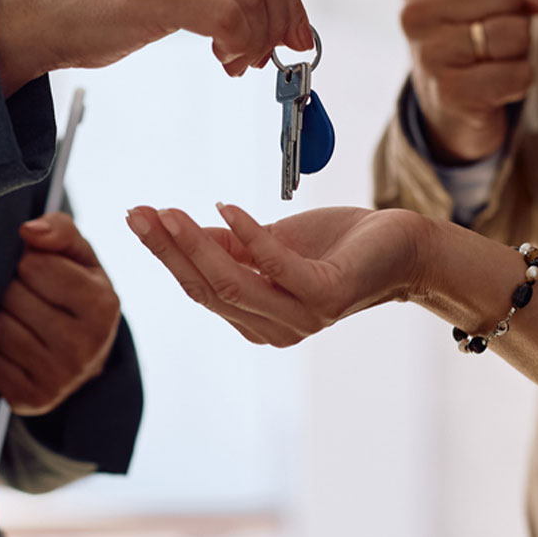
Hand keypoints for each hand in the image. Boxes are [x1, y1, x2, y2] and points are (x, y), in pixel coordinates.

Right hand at [0, 0, 313, 93]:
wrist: (30, 14)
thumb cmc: (93, 0)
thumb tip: (270, 9)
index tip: (295, 32)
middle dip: (281, 20)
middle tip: (270, 55)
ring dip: (258, 39)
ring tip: (237, 61)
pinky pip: (227, 18)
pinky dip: (239, 45)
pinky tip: (224, 59)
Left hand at [0, 213, 121, 415]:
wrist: (89, 356)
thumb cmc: (80, 297)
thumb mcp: (80, 258)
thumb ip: (60, 230)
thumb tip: (28, 231)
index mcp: (103, 306)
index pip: (34, 266)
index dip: (30, 264)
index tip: (41, 274)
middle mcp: (86, 346)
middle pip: (13, 297)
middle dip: (15, 291)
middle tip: (31, 299)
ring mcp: (61, 377)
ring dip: (2, 319)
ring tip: (24, 322)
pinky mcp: (34, 399)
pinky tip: (16, 349)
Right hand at [125, 203, 428, 345]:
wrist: (401, 246)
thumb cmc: (337, 246)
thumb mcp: (271, 242)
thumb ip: (228, 244)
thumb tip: (177, 229)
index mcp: (255, 320)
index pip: (198, 289)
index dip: (165, 255)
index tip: (136, 217)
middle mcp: (274, 329)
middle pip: (207, 290)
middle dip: (169, 250)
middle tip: (139, 213)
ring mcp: (300, 317)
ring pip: (232, 284)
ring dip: (197, 246)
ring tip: (171, 212)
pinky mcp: (325, 296)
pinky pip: (275, 268)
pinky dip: (247, 236)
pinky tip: (226, 207)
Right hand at [401, 0, 537, 161]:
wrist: (452, 106)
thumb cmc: (478, 37)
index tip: (486, 9)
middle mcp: (414, 15)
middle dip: (517, 17)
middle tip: (491, 41)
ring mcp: (429, 55)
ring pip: (515, 33)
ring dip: (520, 51)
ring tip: (492, 62)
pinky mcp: (451, 93)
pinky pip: (519, 74)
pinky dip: (521, 80)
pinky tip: (497, 87)